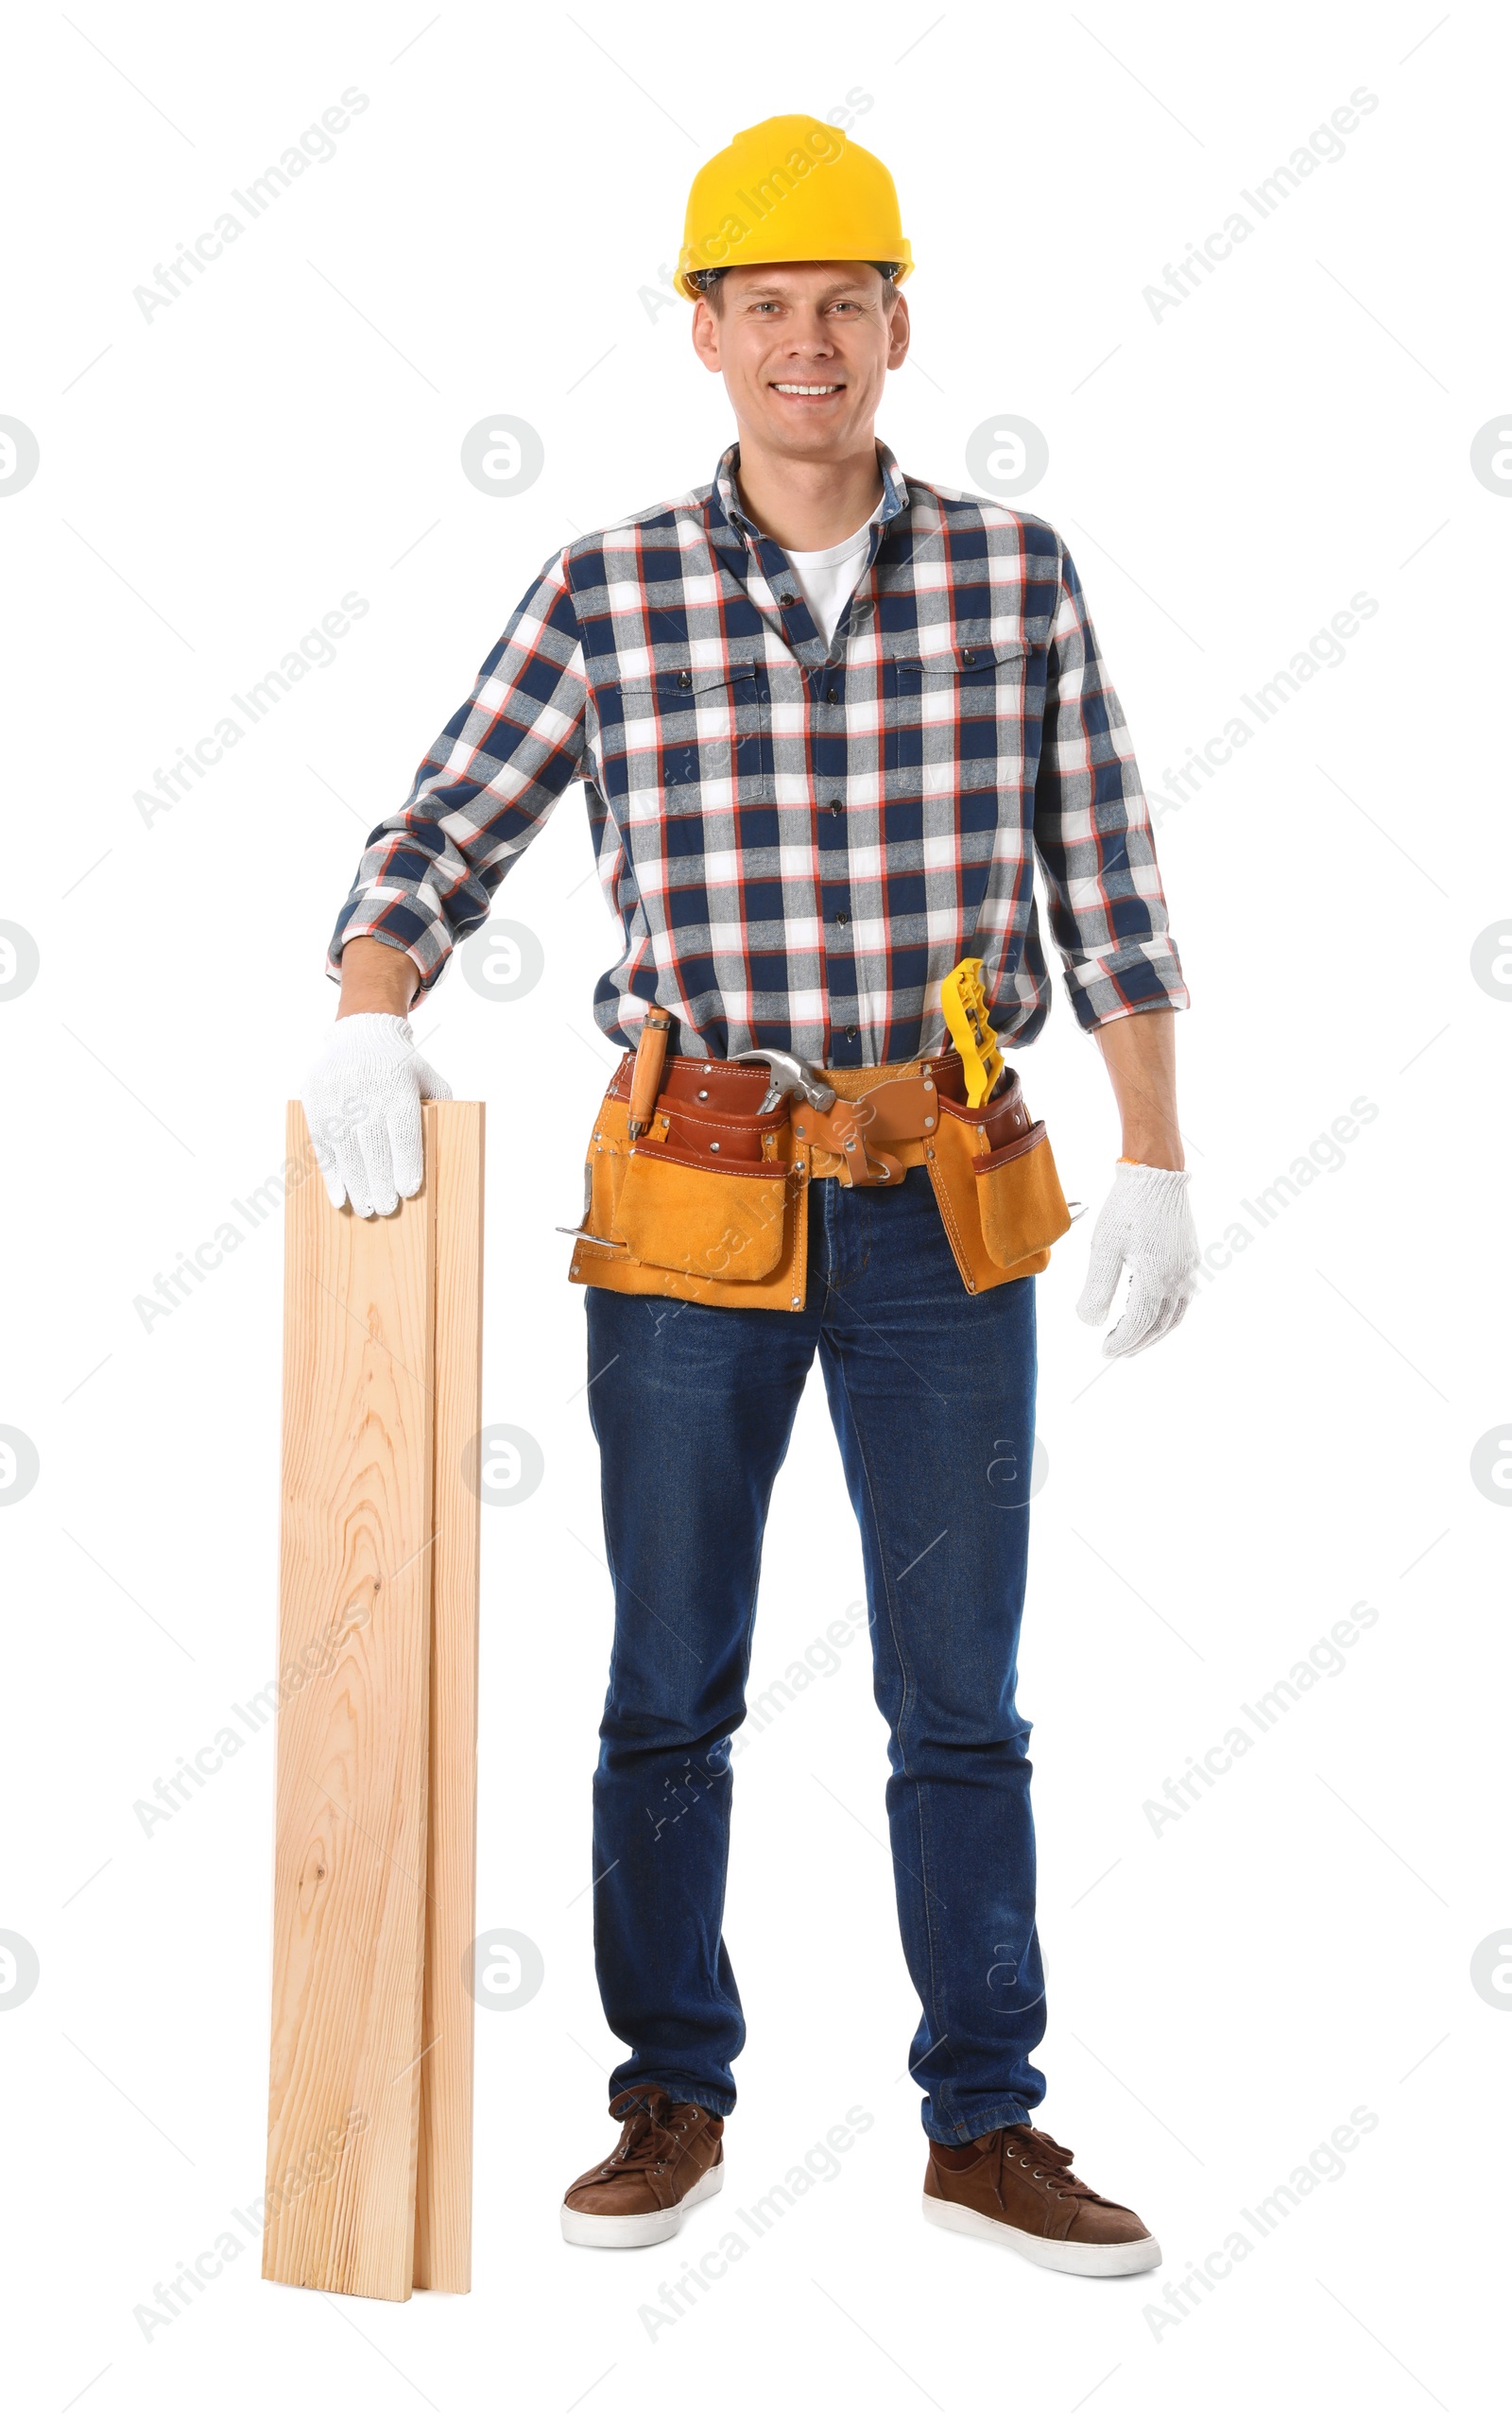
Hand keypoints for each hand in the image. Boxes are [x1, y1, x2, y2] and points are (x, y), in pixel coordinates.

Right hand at [302, 1013, 451, 1217]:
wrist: (362, 1034)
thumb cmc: (402, 1066)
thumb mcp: (428, 1078)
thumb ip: (441, 1107)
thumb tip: (450, 1145)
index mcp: (398, 1085)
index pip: (403, 1132)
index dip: (405, 1164)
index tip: (408, 1191)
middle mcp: (366, 1090)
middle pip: (374, 1146)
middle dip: (379, 1182)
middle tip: (385, 1208)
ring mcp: (337, 1096)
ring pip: (346, 1150)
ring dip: (355, 1184)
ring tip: (366, 1209)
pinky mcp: (315, 1101)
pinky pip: (322, 1145)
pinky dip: (331, 1175)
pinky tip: (340, 1196)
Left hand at [1076, 1162, 1198, 1357]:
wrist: (1156, 1176)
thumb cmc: (1127, 1208)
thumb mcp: (1104, 1248)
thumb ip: (1097, 1288)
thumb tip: (1091, 1323)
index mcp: (1157, 1278)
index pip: (1139, 1325)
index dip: (1121, 1342)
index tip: (1103, 1351)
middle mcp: (1178, 1278)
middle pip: (1159, 1326)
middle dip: (1136, 1343)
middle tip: (1115, 1352)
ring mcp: (1188, 1270)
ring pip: (1175, 1316)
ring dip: (1154, 1334)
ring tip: (1133, 1341)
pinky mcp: (1191, 1259)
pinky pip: (1183, 1300)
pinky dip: (1167, 1316)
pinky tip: (1151, 1314)